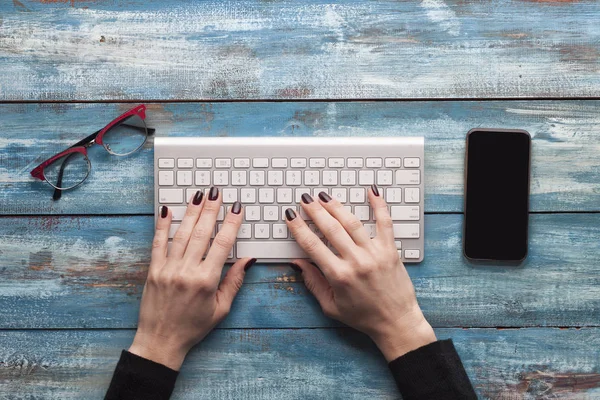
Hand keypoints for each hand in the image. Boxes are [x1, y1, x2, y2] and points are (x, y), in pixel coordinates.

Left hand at [129, 188, 254, 369]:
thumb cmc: (193, 328)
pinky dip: (163, 226)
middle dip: (211, 210)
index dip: (231, 223)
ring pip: (182, 234)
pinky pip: (158, 243)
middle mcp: (186, 271)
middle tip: (216, 192)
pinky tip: (168, 210)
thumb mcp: (221, 308)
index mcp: (206, 281)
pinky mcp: (153, 270)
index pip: (223, 244)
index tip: (237, 208)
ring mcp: (168, 269)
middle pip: (201, 233)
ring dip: (191, 213)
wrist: (160, 341)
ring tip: (198, 195)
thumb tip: (248, 260)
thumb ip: (234, 282)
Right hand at [286, 186, 435, 360]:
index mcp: (338, 276)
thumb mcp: (331, 306)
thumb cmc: (363, 317)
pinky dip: (379, 205)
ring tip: (324, 196)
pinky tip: (371, 191)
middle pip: (330, 228)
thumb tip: (297, 262)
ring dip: (336, 206)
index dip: (298, 228)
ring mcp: (374, 254)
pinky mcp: (390, 250)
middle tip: (305, 199)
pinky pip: (385, 222)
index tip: (291, 216)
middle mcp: (356, 262)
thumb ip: (313, 282)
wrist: (396, 322)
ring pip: (352, 223)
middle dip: (314, 210)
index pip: (312, 245)